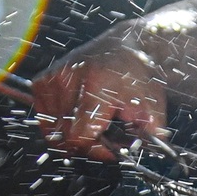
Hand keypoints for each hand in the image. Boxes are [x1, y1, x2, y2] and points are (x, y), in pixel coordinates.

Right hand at [33, 22, 168, 161]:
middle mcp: (69, 79)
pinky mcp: (43, 81)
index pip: (80, 134)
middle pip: (66, 135)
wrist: (123, 46)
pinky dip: (60, 123)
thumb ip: (152, 127)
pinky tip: (77, 115)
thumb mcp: (151, 100)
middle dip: (87, 143)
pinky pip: (45, 118)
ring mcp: (53, 79)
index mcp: (97, 83)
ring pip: (54, 129)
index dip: (96, 149)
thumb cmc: (135, 74)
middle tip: (104, 137)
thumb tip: (154, 146)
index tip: (110, 149)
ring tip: (92, 123)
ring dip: (72, 133)